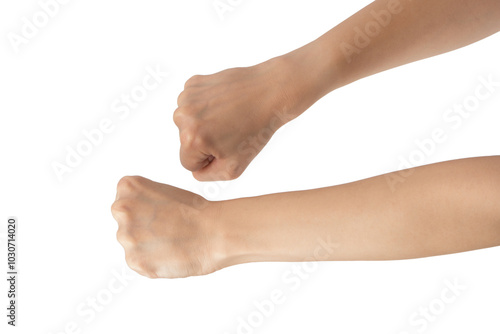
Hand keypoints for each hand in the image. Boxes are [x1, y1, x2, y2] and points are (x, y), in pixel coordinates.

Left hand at [111, 176, 220, 277]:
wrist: (215, 232)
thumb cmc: (196, 212)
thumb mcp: (163, 190)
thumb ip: (139, 200)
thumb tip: (132, 217)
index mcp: (127, 187)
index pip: (125, 202)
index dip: (145, 209)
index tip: (161, 212)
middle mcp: (121, 210)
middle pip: (125, 224)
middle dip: (143, 228)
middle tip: (169, 228)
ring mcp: (126, 236)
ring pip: (132, 244)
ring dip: (147, 246)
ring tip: (171, 241)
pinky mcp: (134, 260)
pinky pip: (138, 263)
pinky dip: (152, 261)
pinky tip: (170, 253)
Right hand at [174, 57, 302, 180]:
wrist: (269, 93)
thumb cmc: (256, 130)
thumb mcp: (235, 167)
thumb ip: (208, 176)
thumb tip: (196, 170)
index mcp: (191, 139)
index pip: (188, 163)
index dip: (209, 160)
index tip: (226, 147)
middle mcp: (183, 117)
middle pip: (186, 142)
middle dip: (205, 141)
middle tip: (230, 131)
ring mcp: (187, 97)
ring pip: (188, 123)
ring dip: (205, 123)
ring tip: (228, 117)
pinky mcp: (193, 83)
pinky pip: (192, 105)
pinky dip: (206, 106)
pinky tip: (224, 104)